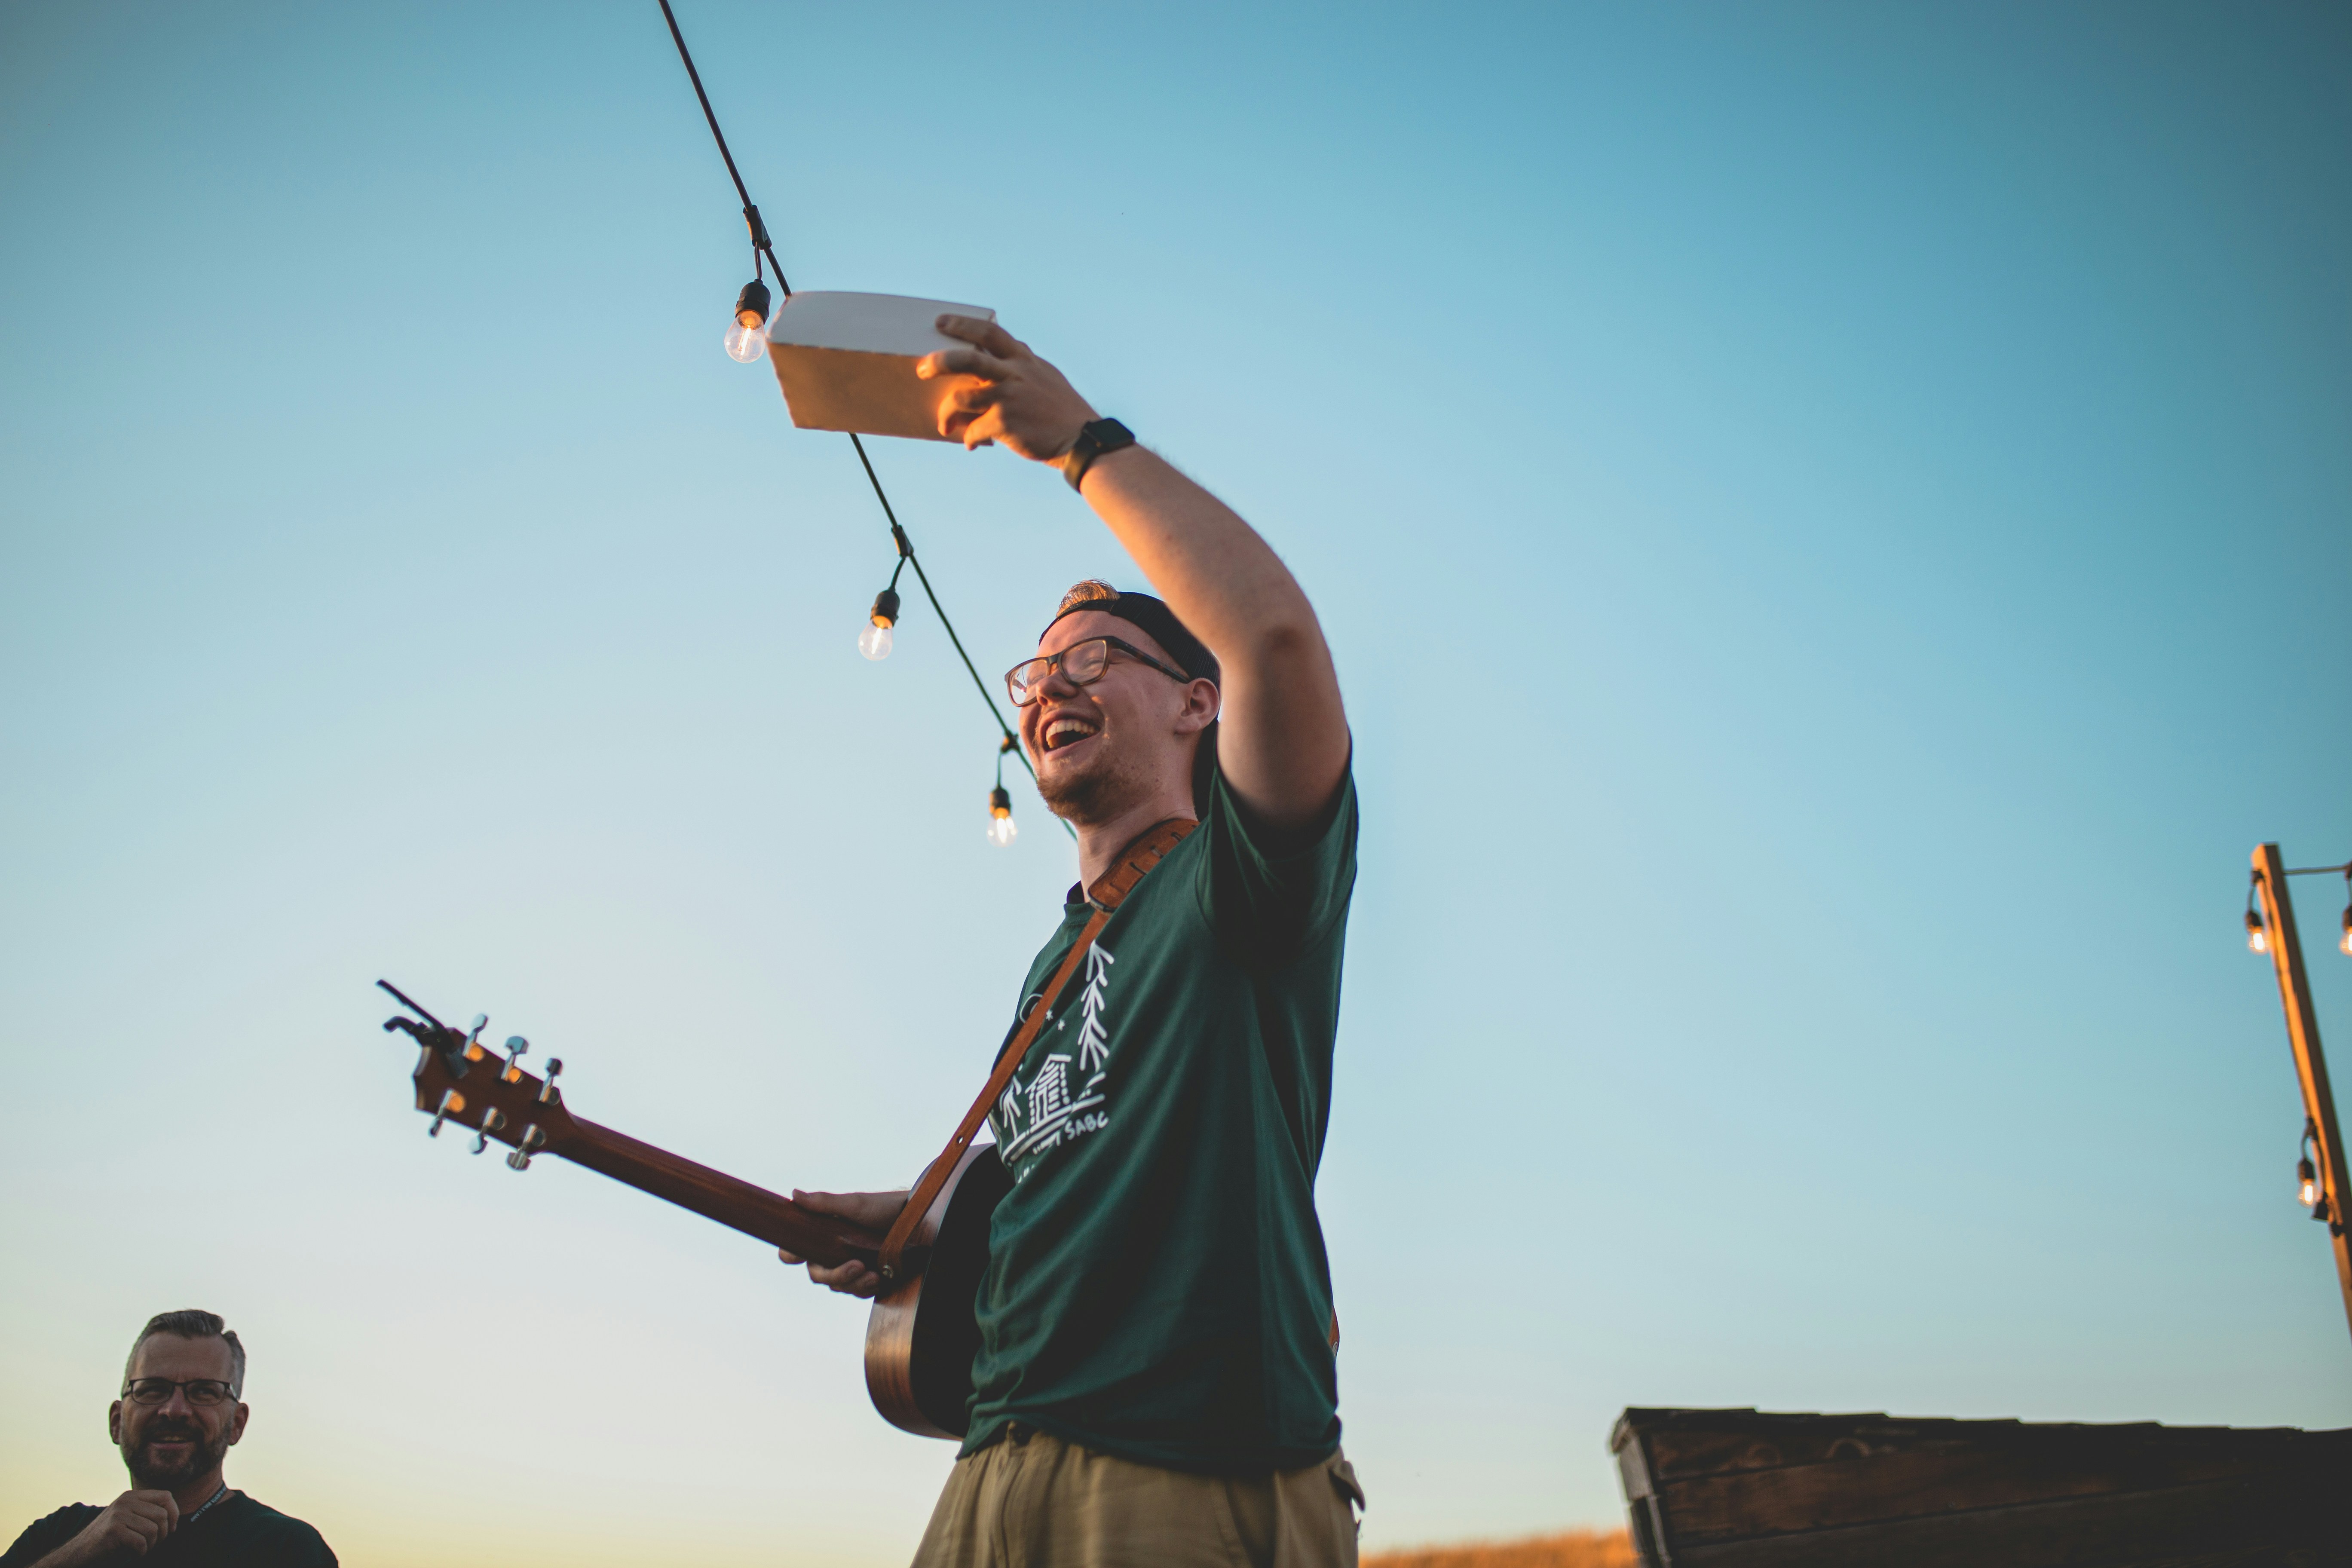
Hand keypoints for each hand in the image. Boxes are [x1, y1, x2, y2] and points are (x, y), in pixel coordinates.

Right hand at [45, 1490, 178, 1563]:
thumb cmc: (108, 1537)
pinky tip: (135, 1553)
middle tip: (155, 1543)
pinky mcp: (113, 1531)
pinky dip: (142, 1551)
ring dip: (152, 1544)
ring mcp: (118, 1515)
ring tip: (144, 1548)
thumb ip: (145, 1511)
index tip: (171, 1528)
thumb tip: (175, 1516)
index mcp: (131, 1496)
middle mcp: (125, 1501)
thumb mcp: (127, 1517)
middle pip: (162, 1515)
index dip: (174, 1513)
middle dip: (164, 1533)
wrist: (78, 1552)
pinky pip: (141, 1542)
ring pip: (153, 1530)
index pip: (166, 1496)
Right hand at [779, 1188, 907, 1298]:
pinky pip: (857, 1291)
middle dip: (834, 1275)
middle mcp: (831, 1252)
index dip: (790, 1255)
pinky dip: (865, 1289)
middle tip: (856, 1266)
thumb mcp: (854, 1204)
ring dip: (853, 1283)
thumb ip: (824, 1203)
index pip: (794, 1250)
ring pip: (837, 1286)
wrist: (914, 1217)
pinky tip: (878, 1280)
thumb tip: (795, 1195)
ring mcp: (848, 1266)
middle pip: (817, 1274)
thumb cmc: (882, 1206)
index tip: (797, 1257)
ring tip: (873, 1275)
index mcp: (821, 1234)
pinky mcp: (865, 1277)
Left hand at [917, 316, 1097, 460]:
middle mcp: (1014, 373)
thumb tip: (1014, 345)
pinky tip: (971, 443)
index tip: (941, 322)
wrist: (1080, 439)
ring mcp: (1009, 397)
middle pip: (967, 359)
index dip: (962, 325)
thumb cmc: (1061, 409)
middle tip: (922, 369)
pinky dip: (968, 438)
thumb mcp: (1047, 375)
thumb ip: (1025, 362)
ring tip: (944, 424)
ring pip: (961, 397)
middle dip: (939, 361)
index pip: (989, 331)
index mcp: (1023, 359)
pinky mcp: (1005, 422)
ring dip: (946, 412)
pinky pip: (973, 429)